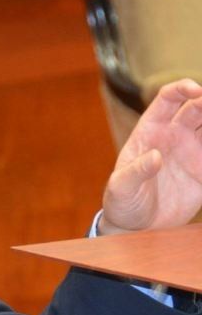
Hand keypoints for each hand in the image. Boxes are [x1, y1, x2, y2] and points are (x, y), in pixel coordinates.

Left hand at [99, 79, 201, 234]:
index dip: (182, 89)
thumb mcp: (121, 187)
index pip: (167, 100)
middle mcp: (174, 136)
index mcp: (150, 131)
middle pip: (197, 109)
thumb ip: (136, 172)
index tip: (197, 90)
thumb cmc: (121, 201)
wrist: (135, 226)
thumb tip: (155, 157)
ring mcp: (192, 152)